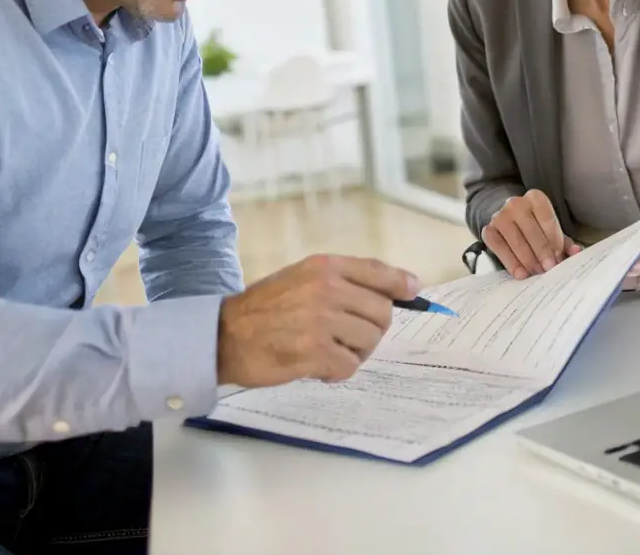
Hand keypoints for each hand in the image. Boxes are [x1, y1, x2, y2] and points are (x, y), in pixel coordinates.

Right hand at [217, 254, 418, 386]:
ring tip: (330, 352)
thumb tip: (394, 289)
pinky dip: (338, 372)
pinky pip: (350, 366)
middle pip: (381, 312)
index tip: (414, 291)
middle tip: (349, 338)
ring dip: (355, 352)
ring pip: (369, 341)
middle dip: (372, 329)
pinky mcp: (315, 352)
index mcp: (324, 266)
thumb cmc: (266, 308)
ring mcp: (322, 320)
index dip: (400, 282)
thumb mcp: (302, 278)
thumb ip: (342, 281)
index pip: (376, 271)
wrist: (225, 335)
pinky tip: (319, 368)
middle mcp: (326, 288)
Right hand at [483, 189, 580, 278]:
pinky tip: (521, 274)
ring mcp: (499, 216)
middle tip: (549, 269)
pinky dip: (511, 262)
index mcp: (535, 198)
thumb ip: (565, 241)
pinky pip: (499, 248)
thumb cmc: (535, 227)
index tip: (559, 257)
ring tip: (537, 273)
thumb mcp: (550, 230)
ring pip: (515, 240)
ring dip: (528, 259)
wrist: (509, 221)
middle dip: (542, 252)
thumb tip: (577, 251)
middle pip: (531, 230)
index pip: (547, 219)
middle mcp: (515, 203)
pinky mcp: (488, 230)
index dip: (554, 240)